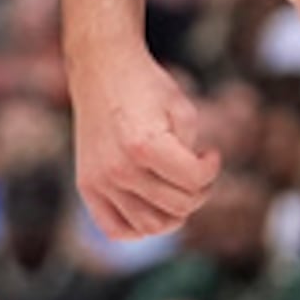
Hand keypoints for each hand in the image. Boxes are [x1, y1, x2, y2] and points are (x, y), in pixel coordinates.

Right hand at [73, 53, 216, 240]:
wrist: (101, 70)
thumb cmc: (146, 86)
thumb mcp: (182, 110)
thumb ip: (191, 153)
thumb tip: (191, 187)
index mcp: (145, 145)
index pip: (195, 181)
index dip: (212, 168)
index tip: (209, 152)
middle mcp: (119, 169)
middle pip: (178, 207)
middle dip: (199, 192)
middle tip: (197, 172)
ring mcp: (100, 181)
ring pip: (151, 226)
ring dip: (174, 214)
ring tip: (178, 189)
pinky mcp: (86, 186)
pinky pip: (116, 229)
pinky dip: (140, 228)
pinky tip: (152, 206)